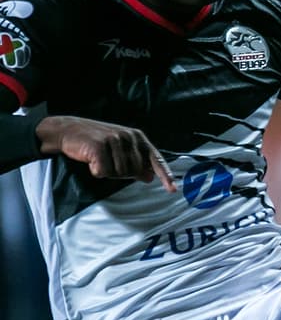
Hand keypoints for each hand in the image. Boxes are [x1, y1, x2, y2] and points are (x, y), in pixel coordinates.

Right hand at [37, 115, 175, 191]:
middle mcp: (129, 137)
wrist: (67, 130)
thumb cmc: (95, 140)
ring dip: (107, 171)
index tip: (173, 189)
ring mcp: (115, 141)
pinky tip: (90, 160)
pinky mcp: (100, 147)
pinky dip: (96, 171)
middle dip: (121, 173)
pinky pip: (104, 172)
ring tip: (98, 158)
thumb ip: (136, 161)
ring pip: (119, 173)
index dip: (165, 175)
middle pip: (134, 171)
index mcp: (137, 137)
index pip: (155, 159)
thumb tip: (149, 177)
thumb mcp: (119, 148)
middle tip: (107, 161)